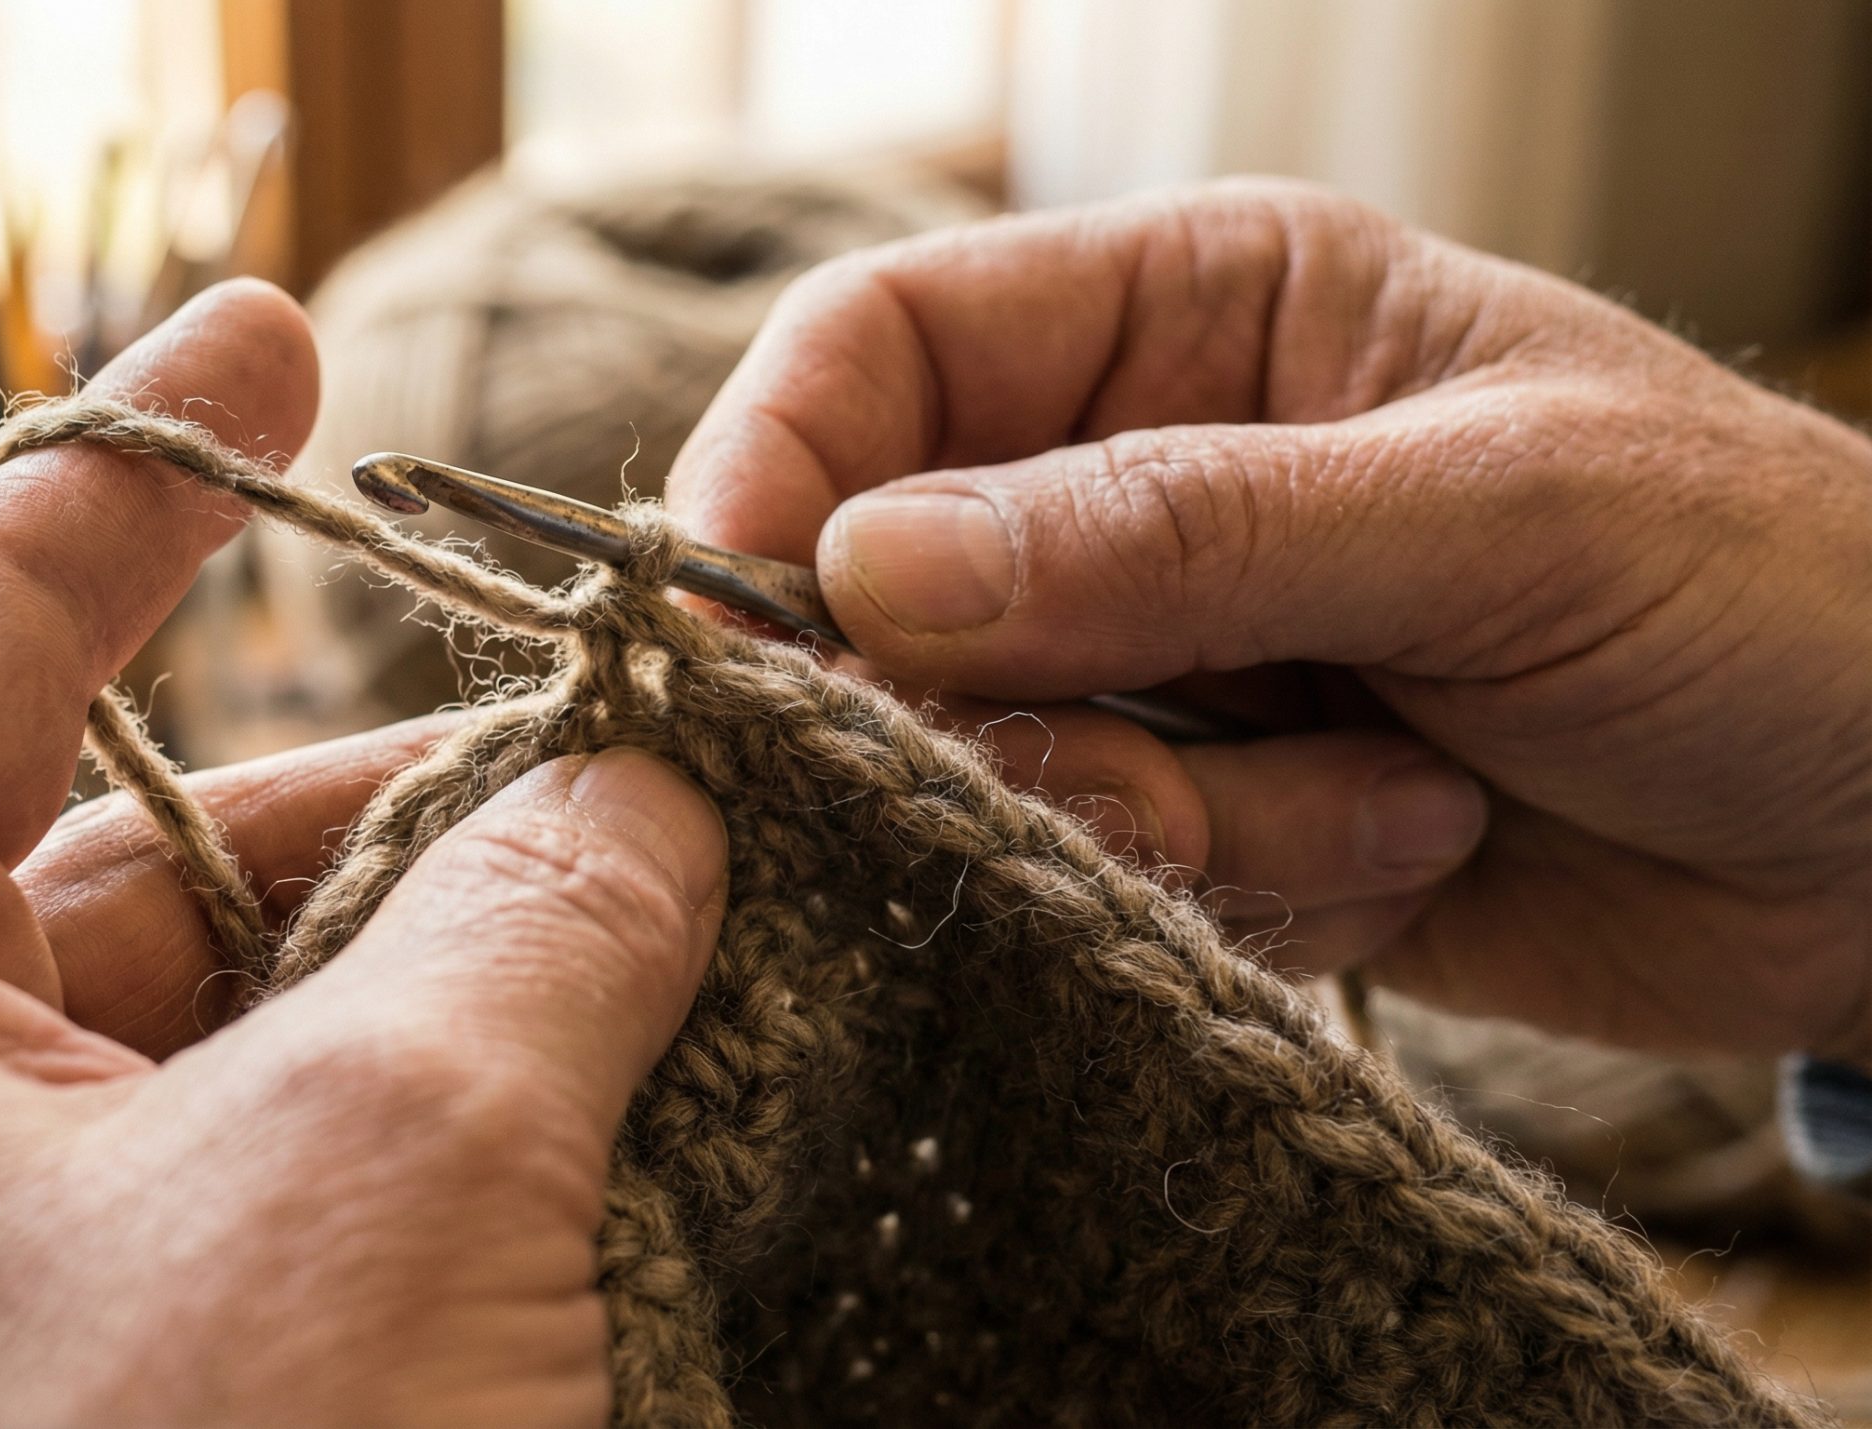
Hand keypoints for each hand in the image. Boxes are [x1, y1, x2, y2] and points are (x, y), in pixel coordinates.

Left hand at [0, 281, 728, 1427]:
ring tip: (656, 896)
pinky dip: (410, 1125)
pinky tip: (593, 1069)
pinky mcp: (56, 1424)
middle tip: (609, 719)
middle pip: (113, 854)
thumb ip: (531, 909)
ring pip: (201, 1042)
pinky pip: (237, 1201)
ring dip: (431, 968)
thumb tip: (648, 780)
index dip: (139, 473)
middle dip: (377, 778)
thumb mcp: (397, 1161)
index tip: (274, 336)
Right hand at [668, 180, 1871, 1059]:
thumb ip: (1175, 536)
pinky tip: (1416, 841)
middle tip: (1136, 772)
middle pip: (894, 579)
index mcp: (1200, 312)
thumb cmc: (1771, 593)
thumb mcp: (1490, 520)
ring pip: (989, 753)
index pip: (890, 349)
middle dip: (986, 699)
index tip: (738, 622)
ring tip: (1393, 795)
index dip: (779, 468)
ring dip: (1167, 812)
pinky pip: (1090, 869)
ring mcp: (1166, 660)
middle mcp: (1145, 480)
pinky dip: (1234, 888)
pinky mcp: (1200, 819)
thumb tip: (865, 567)